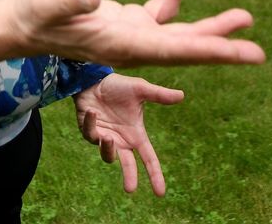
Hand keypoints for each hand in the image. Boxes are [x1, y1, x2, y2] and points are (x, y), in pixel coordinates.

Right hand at [13, 0, 265, 67]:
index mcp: (120, 46)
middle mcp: (131, 46)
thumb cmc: (32, 16)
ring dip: (210, 27)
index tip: (242, 55)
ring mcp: (130, 36)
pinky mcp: (125, 23)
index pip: (173, 50)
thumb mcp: (47, 5)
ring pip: (178, 33)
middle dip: (221, 48)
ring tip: (244, 17)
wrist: (21, 25)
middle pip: (185, 49)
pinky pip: (158, 11)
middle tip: (258, 53)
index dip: (210, 50)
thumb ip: (70, 0)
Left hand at [74, 74, 183, 194]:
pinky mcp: (89, 132)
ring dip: (108, 149)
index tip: (160, 193)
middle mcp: (121, 140)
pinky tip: (92, 111)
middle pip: (128, 165)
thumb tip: (181, 95)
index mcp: (136, 135)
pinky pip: (91, 134)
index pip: (149, 159)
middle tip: (130, 189)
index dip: (155, 175)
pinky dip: (92, 124)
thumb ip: (159, 95)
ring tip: (108, 138)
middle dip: (129, 177)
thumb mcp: (140, 89)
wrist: (94, 79)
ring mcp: (105, 138)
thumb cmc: (118, 86)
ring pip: (107, 155)